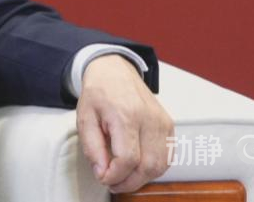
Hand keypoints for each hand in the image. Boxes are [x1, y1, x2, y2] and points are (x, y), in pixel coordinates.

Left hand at [75, 54, 173, 193]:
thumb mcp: (84, 118)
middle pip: (148, 166)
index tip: (103, 178)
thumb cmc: (99, 93)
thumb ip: (92, 148)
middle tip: (113, 182)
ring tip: (124, 176)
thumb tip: (102, 173)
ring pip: (160, 166)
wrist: (115, 71)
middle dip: (129, 182)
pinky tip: (137, 166)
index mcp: (125, 115)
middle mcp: (149, 119)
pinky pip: (167, 157)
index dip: (115, 175)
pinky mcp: (168, 125)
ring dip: (142, 178)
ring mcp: (162, 122)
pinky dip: (154, 168)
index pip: (128, 158)